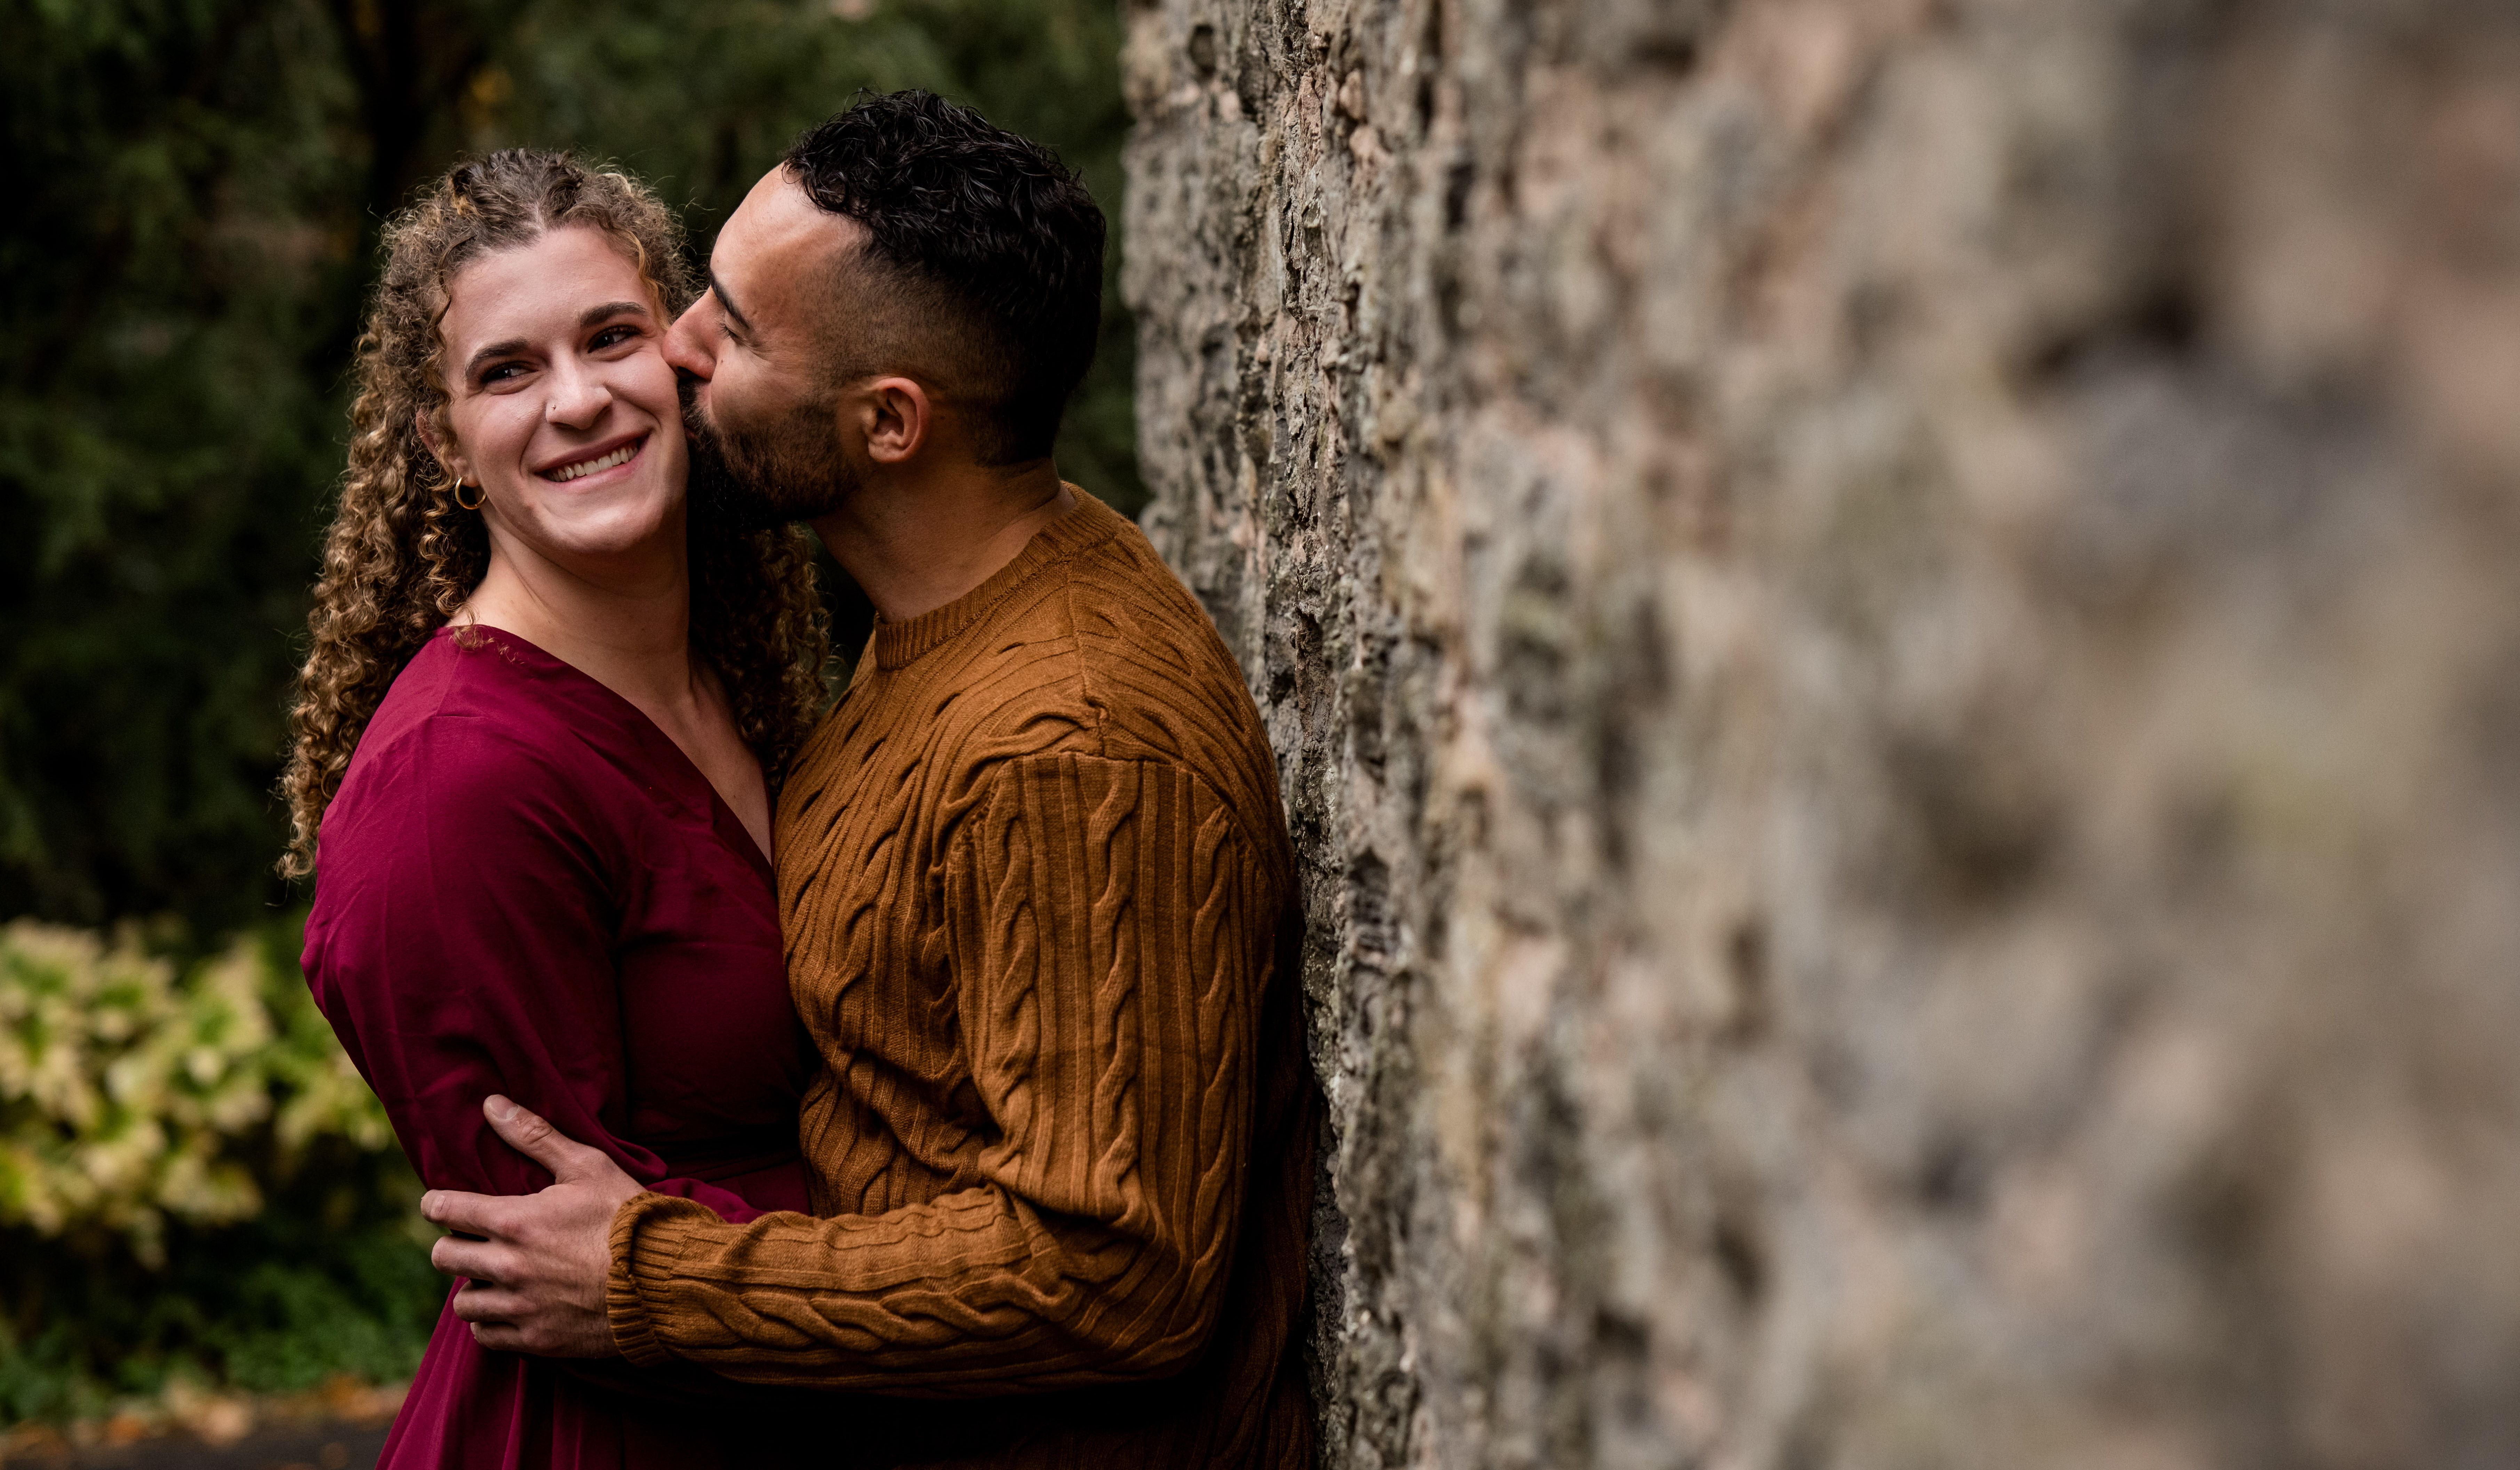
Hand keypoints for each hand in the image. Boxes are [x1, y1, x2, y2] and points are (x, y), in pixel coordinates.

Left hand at [420, 1095, 642, 1357]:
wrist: (665, 1280)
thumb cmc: (628, 1217)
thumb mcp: (588, 1166)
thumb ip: (535, 1135)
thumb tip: (491, 1103)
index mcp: (515, 1220)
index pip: (445, 1210)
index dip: (436, 1204)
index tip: (440, 1204)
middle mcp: (509, 1266)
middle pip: (444, 1257)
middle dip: (454, 1244)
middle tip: (475, 1240)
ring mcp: (520, 1306)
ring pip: (462, 1301)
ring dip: (475, 1285)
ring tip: (497, 1276)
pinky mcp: (535, 1339)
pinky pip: (485, 1334)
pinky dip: (491, 1321)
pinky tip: (510, 1306)